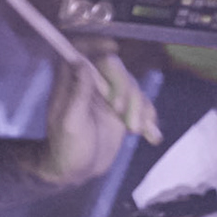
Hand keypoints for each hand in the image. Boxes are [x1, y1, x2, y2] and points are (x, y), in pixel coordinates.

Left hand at [34, 39, 161, 185]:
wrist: (78, 172)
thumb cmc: (66, 149)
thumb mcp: (70, 123)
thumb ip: (78, 93)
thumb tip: (81, 62)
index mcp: (73, 82)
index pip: (83, 52)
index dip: (96, 44)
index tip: (113, 48)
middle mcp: (92, 84)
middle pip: (116, 69)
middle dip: (125, 89)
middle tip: (121, 114)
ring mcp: (109, 97)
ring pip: (133, 87)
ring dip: (139, 108)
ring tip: (135, 131)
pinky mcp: (123, 111)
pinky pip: (143, 105)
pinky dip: (149, 119)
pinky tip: (151, 136)